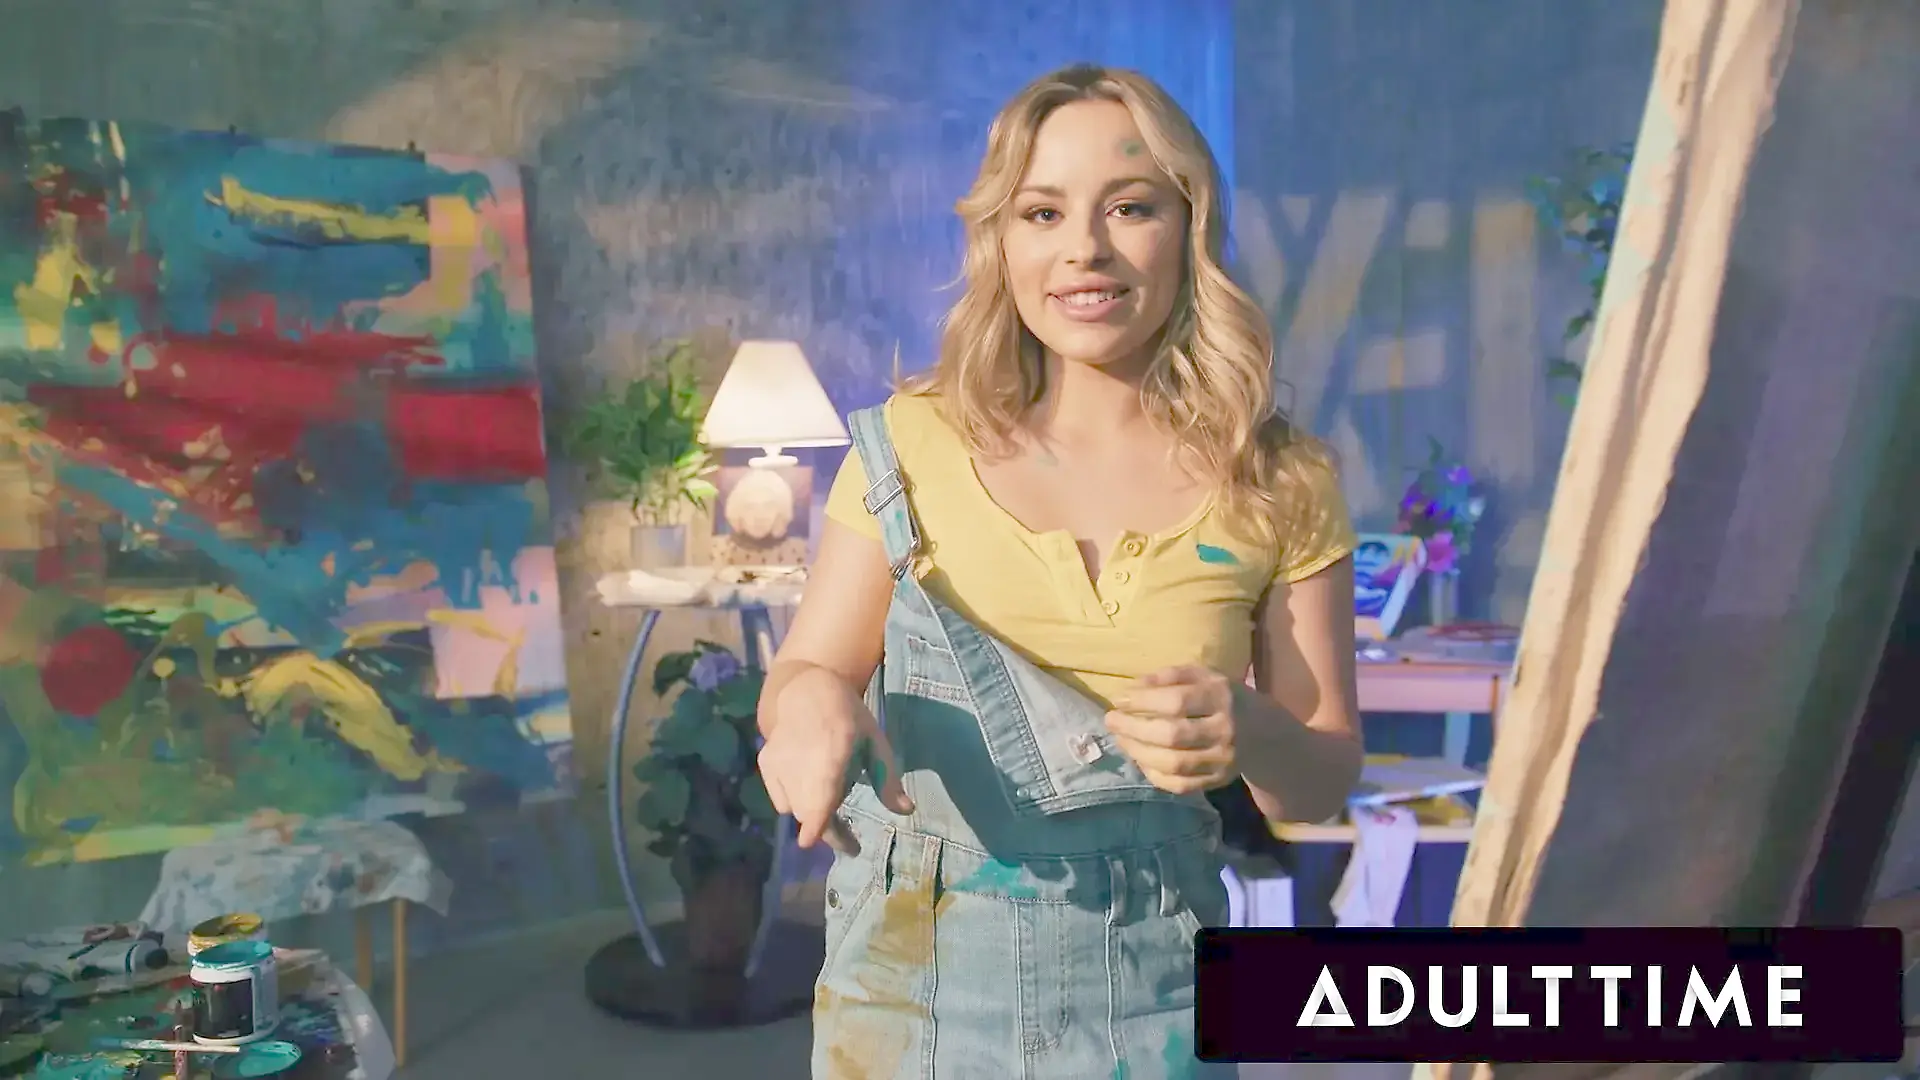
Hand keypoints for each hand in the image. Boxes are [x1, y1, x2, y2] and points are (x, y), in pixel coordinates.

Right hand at [757, 666, 912, 849]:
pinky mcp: (766, 764)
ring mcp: (778, 762)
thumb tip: (906, 810)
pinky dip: (795, 801)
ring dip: (813, 816)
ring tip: (831, 809)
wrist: (806, 689)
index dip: (815, 824)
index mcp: (832, 752)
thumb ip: (888, 779)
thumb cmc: (848, 716)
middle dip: (829, 832)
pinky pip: (781, 799)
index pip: (818, 796)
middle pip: (808, 812)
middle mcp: (800, 760)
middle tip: (850, 840)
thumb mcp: (876, 743)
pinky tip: (809, 786)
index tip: (817, 843)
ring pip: (794, 808)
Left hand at [1103, 665, 1240, 794]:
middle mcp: (1224, 730)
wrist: (1265, 733)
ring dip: (1138, 752)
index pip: (1177, 701)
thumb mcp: (1204, 676)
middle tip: (1110, 720)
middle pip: (1172, 735)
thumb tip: (1132, 688)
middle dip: (1133, 728)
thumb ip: (1170, 676)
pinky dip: (1154, 774)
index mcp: (1221, 697)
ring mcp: (1222, 760)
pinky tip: (1140, 759)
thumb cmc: (1223, 697)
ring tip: (1120, 739)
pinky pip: (1180, 784)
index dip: (1143, 701)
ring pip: (1174, 763)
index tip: (1119, 699)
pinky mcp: (1218, 781)